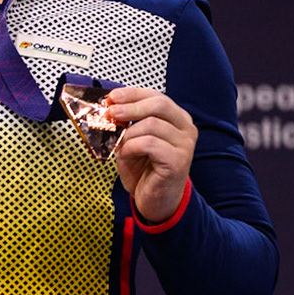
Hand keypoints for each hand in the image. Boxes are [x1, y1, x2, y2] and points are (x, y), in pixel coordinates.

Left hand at [104, 87, 196, 224]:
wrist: (154, 200)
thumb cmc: (144, 169)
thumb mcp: (131, 140)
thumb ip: (125, 124)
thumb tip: (108, 107)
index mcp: (176, 119)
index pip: (156, 96)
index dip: (132, 94)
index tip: (112, 97)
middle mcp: (185, 128)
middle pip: (159, 104)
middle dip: (130, 107)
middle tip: (110, 113)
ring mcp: (185, 144)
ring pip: (151, 124)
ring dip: (128, 134)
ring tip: (119, 146)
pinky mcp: (178, 160)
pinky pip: (149, 144)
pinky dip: (131, 147)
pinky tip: (126, 155)